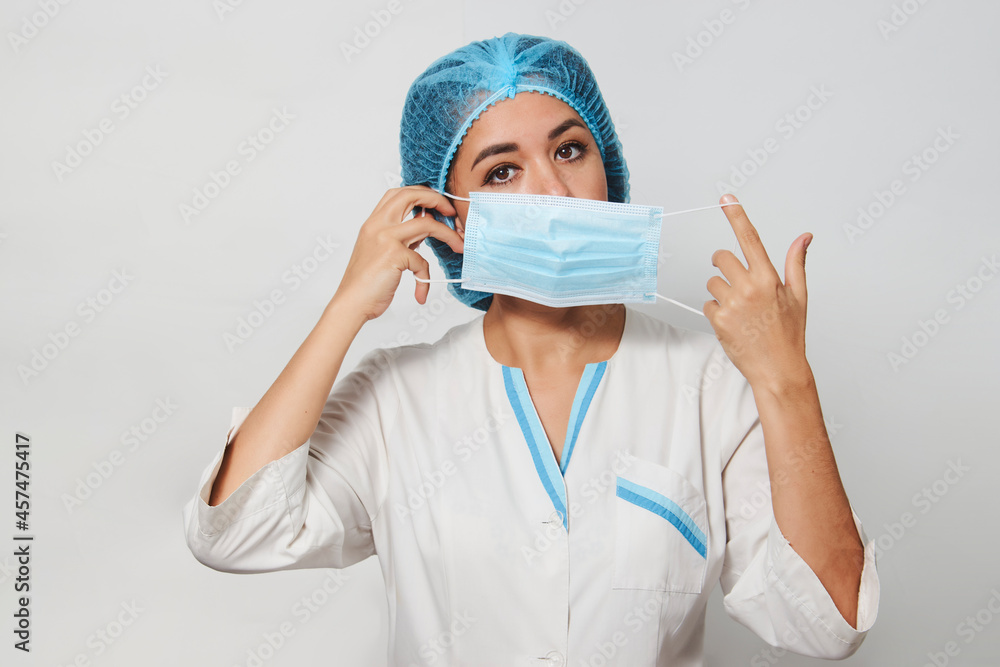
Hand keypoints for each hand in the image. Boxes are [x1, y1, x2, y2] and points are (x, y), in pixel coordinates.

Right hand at [333, 186, 463, 321]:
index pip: (399, 193)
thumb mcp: (379, 250)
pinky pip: (422, 262)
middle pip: (411, 195)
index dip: (422, 194)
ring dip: (449, 235)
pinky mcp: (394, 255)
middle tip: (452, 212)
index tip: (437, 204)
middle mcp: (378, 225)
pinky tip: (422, 291)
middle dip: (437, 199)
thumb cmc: (365, 281)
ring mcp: (385, 238)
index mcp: (373, 222)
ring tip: (460, 245)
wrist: (351, 303)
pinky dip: (425, 278)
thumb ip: (399, 235)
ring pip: (427, 224)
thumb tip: (423, 225)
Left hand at [703, 194, 812, 389]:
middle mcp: (749, 287)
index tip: (726, 199)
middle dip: (723, 265)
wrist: (778, 369)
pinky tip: (734, 324)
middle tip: (734, 280)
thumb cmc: (789, 333)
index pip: (750, 238)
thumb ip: (796, 263)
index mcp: (769, 278)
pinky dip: (717, 313)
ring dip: (722, 293)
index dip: (737, 216)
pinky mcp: (718, 320)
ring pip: (712, 282)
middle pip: (720, 258)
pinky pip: (707, 305)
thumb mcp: (799, 296)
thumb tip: (804, 237)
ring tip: (741, 311)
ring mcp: (732, 304)